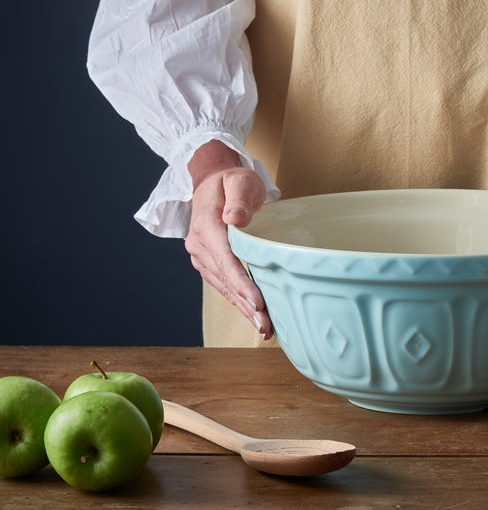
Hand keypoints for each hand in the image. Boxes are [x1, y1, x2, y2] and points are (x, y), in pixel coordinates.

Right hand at [183, 141, 272, 338]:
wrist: (212, 182)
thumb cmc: (231, 180)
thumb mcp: (240, 181)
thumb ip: (239, 198)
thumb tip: (236, 220)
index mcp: (206, 226)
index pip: (225, 260)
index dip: (242, 283)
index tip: (258, 302)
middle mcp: (199, 245)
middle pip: (225, 280)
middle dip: (246, 305)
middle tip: (266, 327)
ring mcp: (201, 255)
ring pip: (224, 287)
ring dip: (243, 308)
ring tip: (264, 328)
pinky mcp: (208, 262)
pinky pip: (224, 284)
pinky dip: (238, 300)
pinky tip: (252, 315)